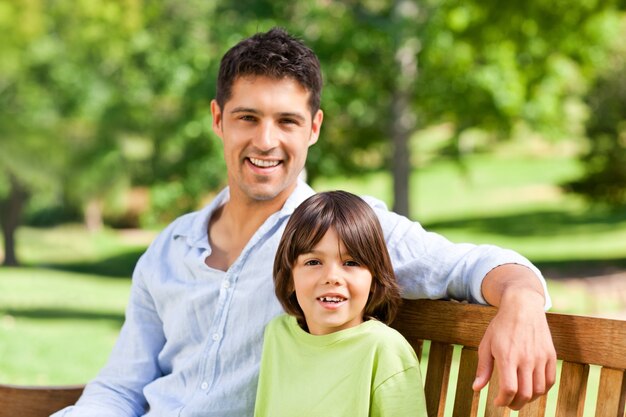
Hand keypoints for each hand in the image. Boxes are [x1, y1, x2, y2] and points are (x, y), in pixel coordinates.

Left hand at [472, 288, 556, 408]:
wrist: (522, 307)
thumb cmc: (501, 326)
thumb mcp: (486, 345)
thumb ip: (483, 368)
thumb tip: (476, 388)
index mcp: (507, 357)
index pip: (509, 389)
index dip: (503, 400)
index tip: (497, 401)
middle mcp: (526, 359)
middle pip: (525, 394)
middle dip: (515, 404)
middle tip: (508, 403)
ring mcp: (540, 357)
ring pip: (539, 390)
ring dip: (529, 399)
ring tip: (519, 397)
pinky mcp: (550, 355)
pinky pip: (549, 381)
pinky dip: (542, 390)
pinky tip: (532, 389)